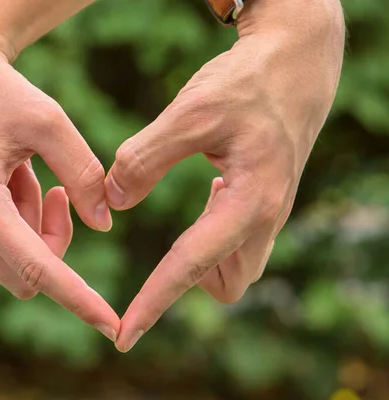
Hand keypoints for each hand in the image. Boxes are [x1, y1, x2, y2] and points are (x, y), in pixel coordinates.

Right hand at [0, 5, 117, 340]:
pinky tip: (16, 173)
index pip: (36, 267)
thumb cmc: (1, 90)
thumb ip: (83, 175)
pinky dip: (21, 216)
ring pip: (13, 256)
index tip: (110, 326)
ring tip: (31, 171)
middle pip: (23, 274)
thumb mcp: (51, 123)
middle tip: (63, 193)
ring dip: (37, 225)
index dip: (77, 298)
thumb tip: (104, 224)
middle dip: (55, 244)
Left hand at [106, 0, 344, 351]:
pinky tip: (211, 189)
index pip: (192, 266)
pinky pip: (239, 237)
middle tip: (154, 246)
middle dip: (185, 280)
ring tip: (195, 203)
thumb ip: (145, 158)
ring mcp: (271, 210)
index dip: (154, 302)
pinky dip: (216, 231)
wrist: (297, 60)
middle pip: (225, 282)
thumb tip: (114, 201)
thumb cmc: (247, 83)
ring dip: (203, 255)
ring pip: (234, 264)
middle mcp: (266, 216)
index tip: (124, 335)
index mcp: (251, 201)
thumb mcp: (191, 113)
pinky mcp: (266, 198)